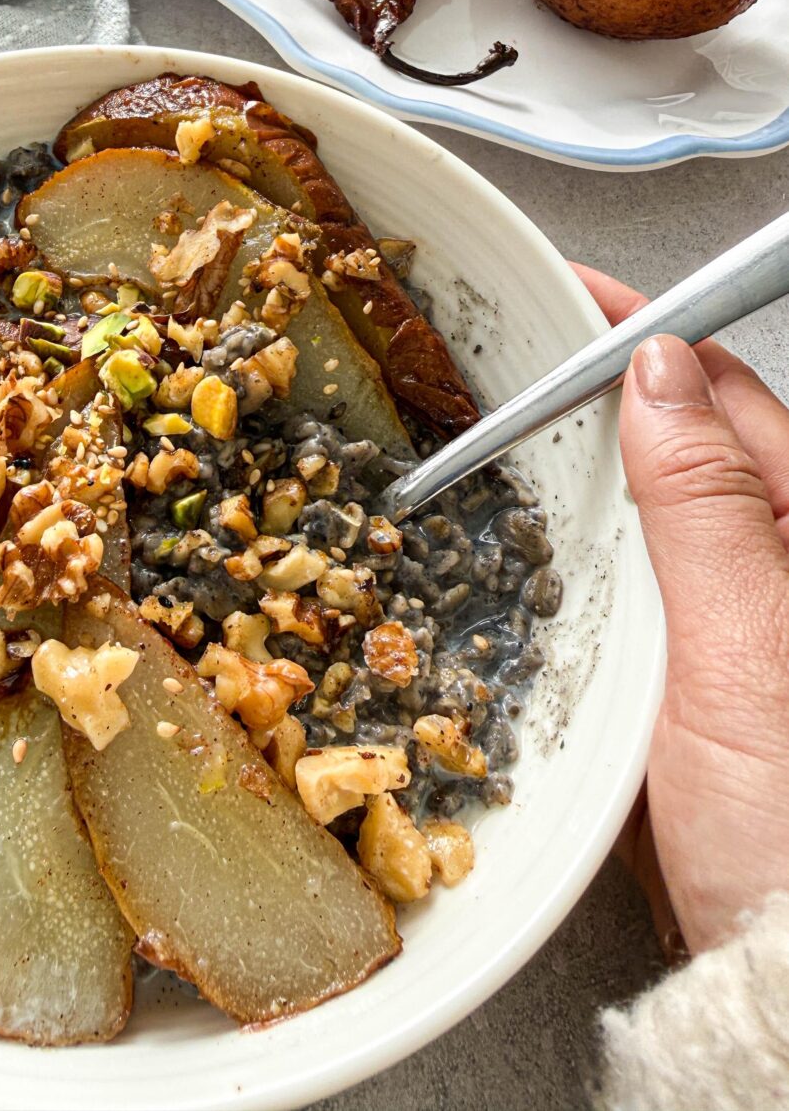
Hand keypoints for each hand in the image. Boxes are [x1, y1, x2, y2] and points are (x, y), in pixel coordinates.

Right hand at [574, 264, 788, 953]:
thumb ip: (703, 504)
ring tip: (496, 432)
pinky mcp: (685, 676)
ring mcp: (727, 621)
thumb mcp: (749, 646)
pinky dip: (570, 555)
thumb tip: (658, 371)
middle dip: (597, 391)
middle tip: (510, 356)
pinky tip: (524, 545)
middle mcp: (772, 566)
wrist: (777, 966)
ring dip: (574, 471)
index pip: (720, 392)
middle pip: (676, 441)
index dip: (642, 331)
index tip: (569, 290)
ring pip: (639, 513)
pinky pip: (621, 586)